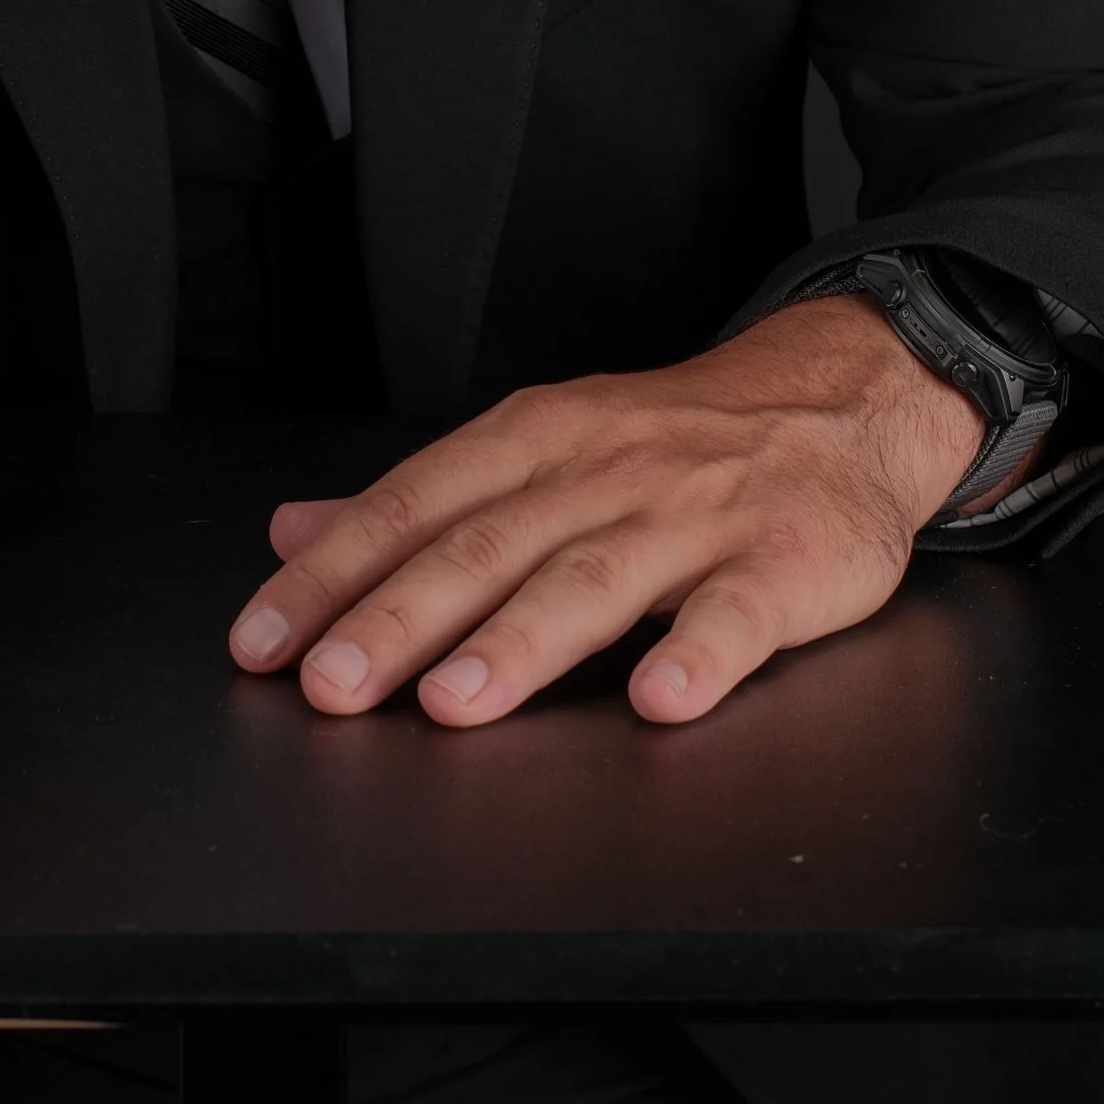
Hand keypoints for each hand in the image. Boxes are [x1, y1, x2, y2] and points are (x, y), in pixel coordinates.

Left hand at [226, 297, 987, 726]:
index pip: (412, 504)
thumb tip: (292, 531)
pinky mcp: (783, 565)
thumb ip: (421, 502)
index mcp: (536, 441)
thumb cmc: (673, 444)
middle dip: (400, 617)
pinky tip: (657, 700)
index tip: (264, 641)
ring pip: (596, 577)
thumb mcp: (541, 448)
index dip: (332, 573)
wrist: (840, 400)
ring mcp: (696, 517)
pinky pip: (738, 613)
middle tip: (331, 685)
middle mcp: (604, 471)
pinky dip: (698, 657)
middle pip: (487, 545)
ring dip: (521, 641)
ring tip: (455, 703)